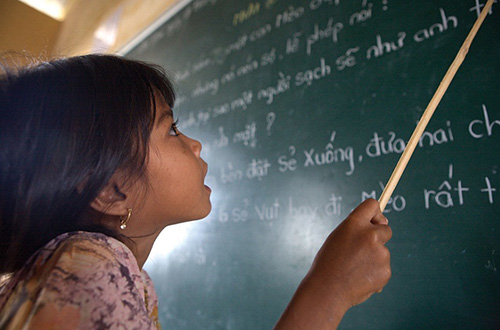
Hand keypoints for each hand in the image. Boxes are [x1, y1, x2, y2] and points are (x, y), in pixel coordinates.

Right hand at [275, 199, 391, 328]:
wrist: (327, 290)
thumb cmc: (328, 263)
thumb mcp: (338, 237)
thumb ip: (356, 229)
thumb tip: (382, 225)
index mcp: (354, 224)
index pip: (372, 205)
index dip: (375, 213)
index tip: (373, 221)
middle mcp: (369, 235)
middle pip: (386, 229)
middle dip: (379, 237)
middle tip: (362, 250)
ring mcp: (380, 253)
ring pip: (384, 251)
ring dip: (374, 258)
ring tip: (355, 269)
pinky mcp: (386, 270)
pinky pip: (384, 267)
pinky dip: (375, 272)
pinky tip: (360, 278)